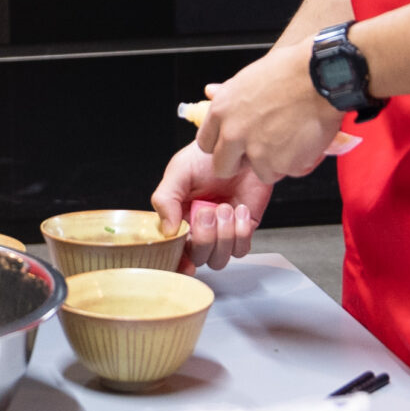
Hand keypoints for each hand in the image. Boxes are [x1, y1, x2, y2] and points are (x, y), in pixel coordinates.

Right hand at [151, 143, 274, 270]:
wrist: (241, 146)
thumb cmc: (206, 156)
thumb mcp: (178, 171)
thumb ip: (166, 199)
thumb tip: (167, 230)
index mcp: (178, 218)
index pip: (174, 251)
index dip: (178, 263)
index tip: (185, 264)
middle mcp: (199, 229)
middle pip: (199, 257)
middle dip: (204, 238)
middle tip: (208, 211)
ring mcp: (222, 232)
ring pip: (219, 258)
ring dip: (223, 235)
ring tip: (225, 207)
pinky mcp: (244, 229)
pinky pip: (241, 248)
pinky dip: (241, 232)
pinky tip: (240, 208)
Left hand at [198, 41, 344, 183]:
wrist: (319, 76)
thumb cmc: (288, 71)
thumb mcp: (247, 78)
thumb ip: (228, 95)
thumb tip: (210, 92)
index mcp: (221, 111)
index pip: (206, 144)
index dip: (223, 146)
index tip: (235, 145)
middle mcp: (233, 134)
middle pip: (223, 167)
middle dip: (241, 163)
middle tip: (262, 152)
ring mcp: (256, 152)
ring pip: (261, 172)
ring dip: (275, 163)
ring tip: (291, 139)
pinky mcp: (280, 164)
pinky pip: (287, 171)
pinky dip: (297, 162)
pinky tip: (304, 140)